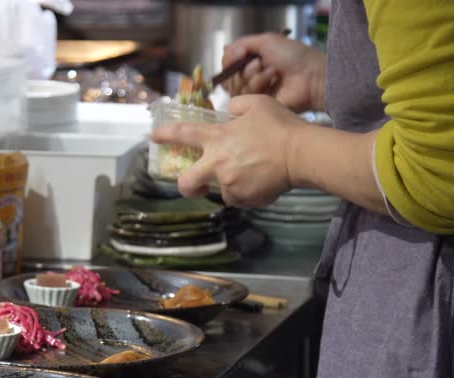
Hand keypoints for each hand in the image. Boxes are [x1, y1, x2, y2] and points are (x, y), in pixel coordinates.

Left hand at [151, 95, 305, 207]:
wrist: (300, 154)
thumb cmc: (280, 126)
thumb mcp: (257, 103)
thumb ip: (237, 106)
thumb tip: (230, 113)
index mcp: (217, 138)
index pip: (183, 134)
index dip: (165, 135)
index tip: (153, 137)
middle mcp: (218, 164)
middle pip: (186, 182)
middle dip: (186, 186)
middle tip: (195, 184)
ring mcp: (230, 184)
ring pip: (222, 191)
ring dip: (230, 186)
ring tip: (251, 176)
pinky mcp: (245, 199)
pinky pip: (241, 199)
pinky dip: (247, 194)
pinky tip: (261, 183)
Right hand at [222, 33, 325, 112]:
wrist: (310, 74)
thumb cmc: (293, 56)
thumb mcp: (266, 41)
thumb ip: (242, 44)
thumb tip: (226, 49)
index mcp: (252, 61)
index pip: (228, 64)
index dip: (230, 59)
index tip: (240, 53)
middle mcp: (252, 78)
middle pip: (229, 78)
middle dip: (242, 68)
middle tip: (259, 63)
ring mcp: (256, 93)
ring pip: (235, 88)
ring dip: (251, 76)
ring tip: (270, 71)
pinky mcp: (259, 106)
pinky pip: (244, 98)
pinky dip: (257, 84)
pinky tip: (272, 79)